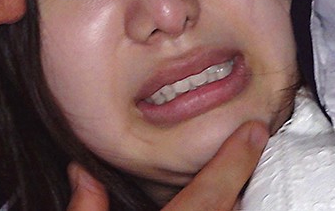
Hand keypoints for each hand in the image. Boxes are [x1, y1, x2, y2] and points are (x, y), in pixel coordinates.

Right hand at [66, 120, 268, 210]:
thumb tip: (80, 173)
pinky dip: (229, 210)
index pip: (210, 193)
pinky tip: (226, 203)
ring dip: (237, 202)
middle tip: (251, 150)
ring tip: (240, 180)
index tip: (253, 132)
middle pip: (233, 209)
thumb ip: (86, 208)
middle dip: (243, 180)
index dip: (235, 160)